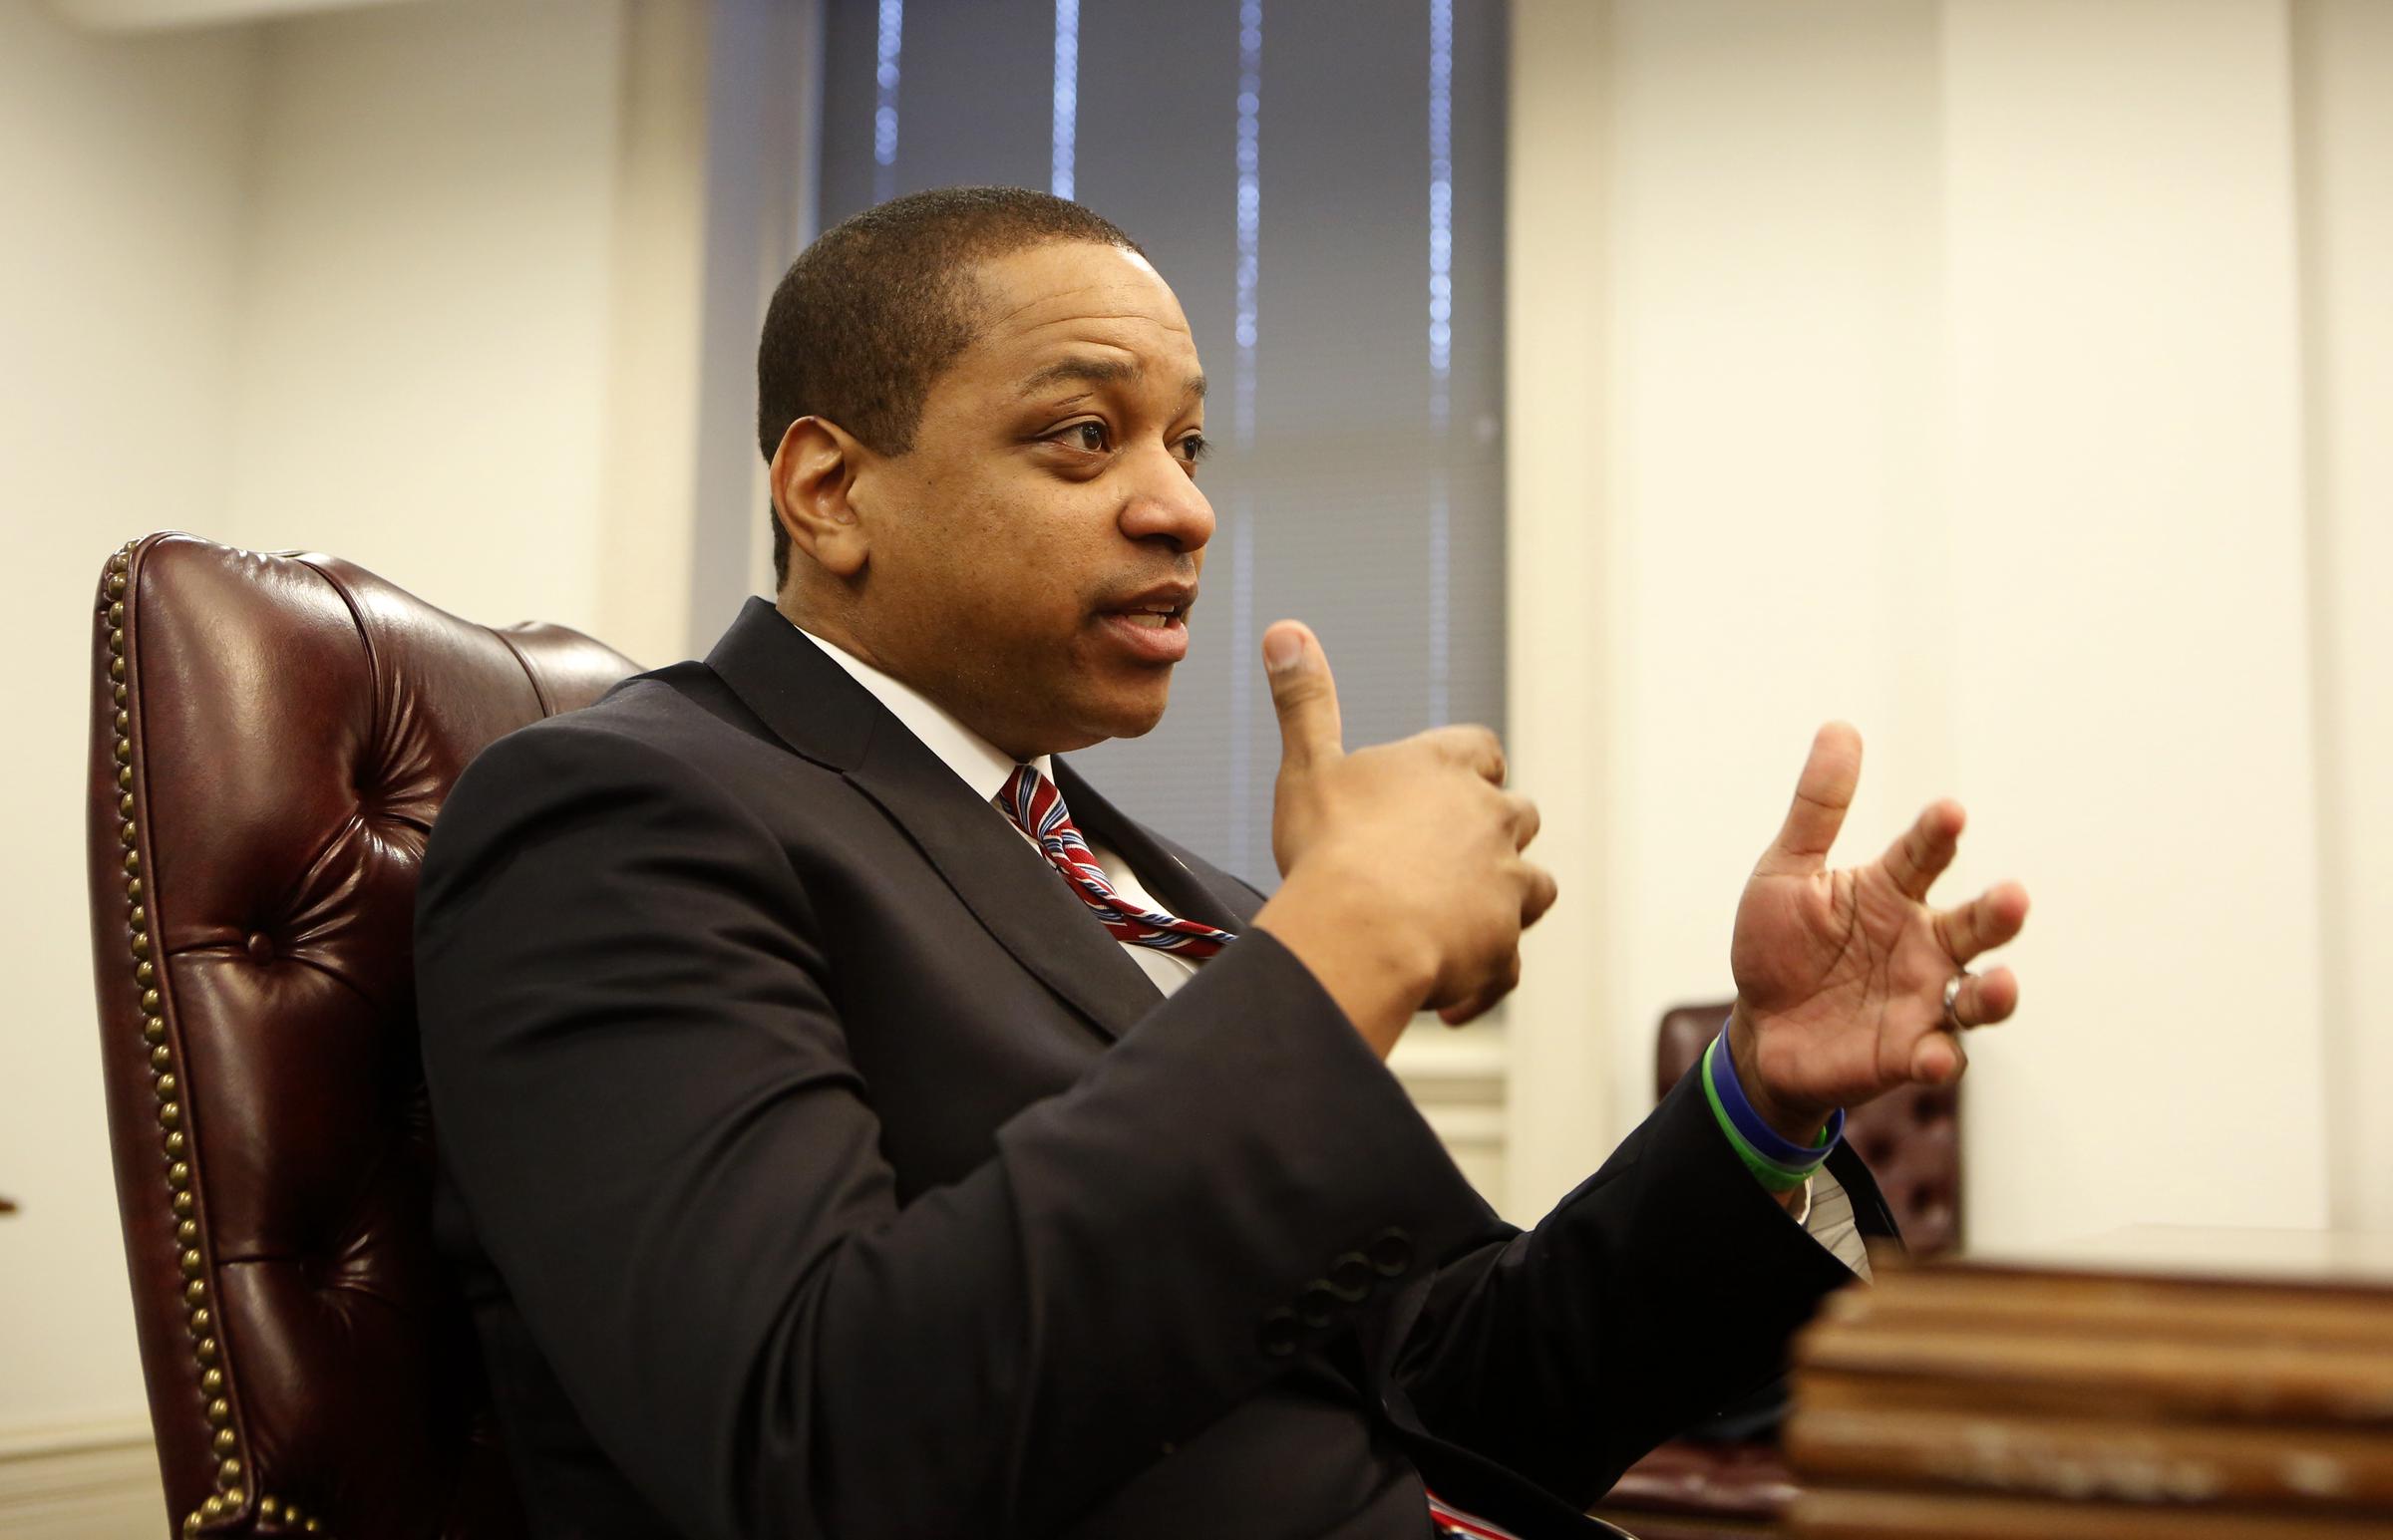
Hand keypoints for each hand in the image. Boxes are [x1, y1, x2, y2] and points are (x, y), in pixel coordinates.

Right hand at [1249, 621, 1557, 1055]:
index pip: (1480, 750)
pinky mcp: (1504, 947)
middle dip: (1492, 836)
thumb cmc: (1331, 846)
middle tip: (1441, 862)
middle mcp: (1490, 819)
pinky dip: (1483, 980)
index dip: (1467, 767)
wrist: (1358, 931)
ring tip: (1453, 926)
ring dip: (1504, 904)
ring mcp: (1506, 884)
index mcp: (1447, 769)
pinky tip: (1448, 1003)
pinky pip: (1506, 968)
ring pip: (1533, 888)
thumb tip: (1285, 630)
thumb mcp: (1308, 765)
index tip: (1446, 784)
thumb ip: (1305, 700)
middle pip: (1516, 815)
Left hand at [1727, 723, 2028, 1141]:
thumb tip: (1840, 726)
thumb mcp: (1786, 873)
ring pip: (1977, 996)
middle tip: (2012, 897)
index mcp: (1893, 892)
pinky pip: (1938, 1056)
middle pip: (1975, 925)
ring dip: (1995, 992)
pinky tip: (1935, 1056)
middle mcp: (1924, 944)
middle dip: (1997, 913)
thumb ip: (1817, 809)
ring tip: (1998, 983)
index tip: (1948, 813)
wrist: (1761, 1030)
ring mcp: (1923, 1001)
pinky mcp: (1909, 1053)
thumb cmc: (1780, 947)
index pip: (1924, 854)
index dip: (1937, 835)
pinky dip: (1941, 1058)